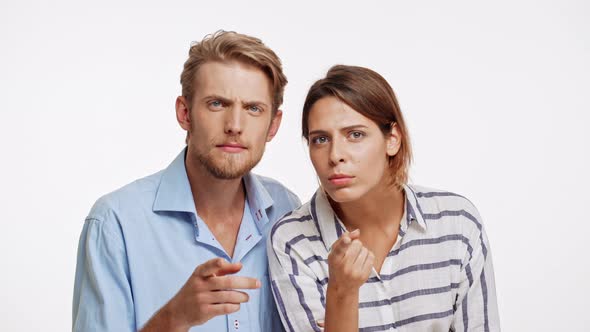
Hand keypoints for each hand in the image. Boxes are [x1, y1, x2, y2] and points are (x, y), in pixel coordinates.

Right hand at [142, 258, 259, 330]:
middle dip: (246, 282)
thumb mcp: (203, 277)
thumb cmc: (195, 290)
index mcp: (200, 273)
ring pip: (229, 296)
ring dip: (242, 296)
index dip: (223, 264)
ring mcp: (202, 299)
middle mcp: (200, 285)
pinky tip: (237, 305)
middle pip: (227, 282)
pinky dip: (234, 306)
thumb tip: (239, 265)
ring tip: (246, 297)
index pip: (211, 265)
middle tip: (257, 284)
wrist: (177, 311)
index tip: (239, 266)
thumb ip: (221, 270)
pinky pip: (225, 308)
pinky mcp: (204, 311)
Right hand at [327, 229, 373, 290]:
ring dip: (362, 251)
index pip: (340, 249)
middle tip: (350, 252)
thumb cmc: (337, 266)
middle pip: (357, 244)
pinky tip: (361, 261)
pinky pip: (371, 257)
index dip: (344, 243)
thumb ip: (342, 239)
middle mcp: (344, 266)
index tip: (347, 240)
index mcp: (334, 259)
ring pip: (365, 250)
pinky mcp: (364, 275)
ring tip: (355, 258)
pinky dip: (367, 256)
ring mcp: (355, 272)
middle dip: (355, 244)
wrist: (342, 287)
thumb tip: (357, 231)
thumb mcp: (334, 253)